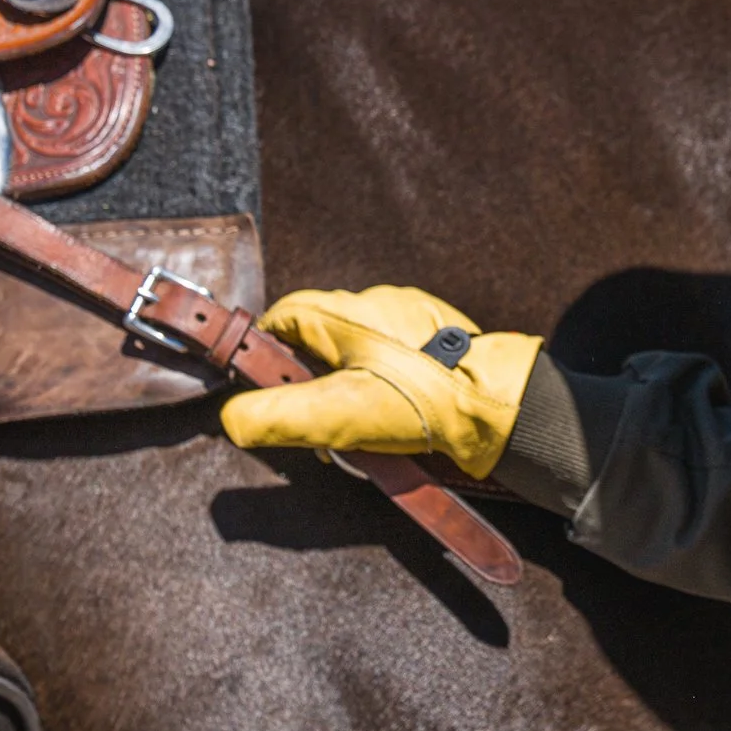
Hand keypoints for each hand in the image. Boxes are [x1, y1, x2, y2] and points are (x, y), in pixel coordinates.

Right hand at [219, 286, 540, 478]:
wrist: (499, 403)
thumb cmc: (418, 402)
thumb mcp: (335, 415)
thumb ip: (274, 417)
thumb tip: (232, 419)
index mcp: (341, 312)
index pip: (278, 322)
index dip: (264, 359)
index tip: (267, 395)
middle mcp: (375, 303)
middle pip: (318, 340)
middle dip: (311, 383)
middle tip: (318, 423)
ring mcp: (411, 315)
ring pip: (358, 351)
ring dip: (350, 387)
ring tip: (360, 428)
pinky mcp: (440, 336)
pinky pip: (396, 358)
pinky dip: (387, 386)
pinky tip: (396, 417)